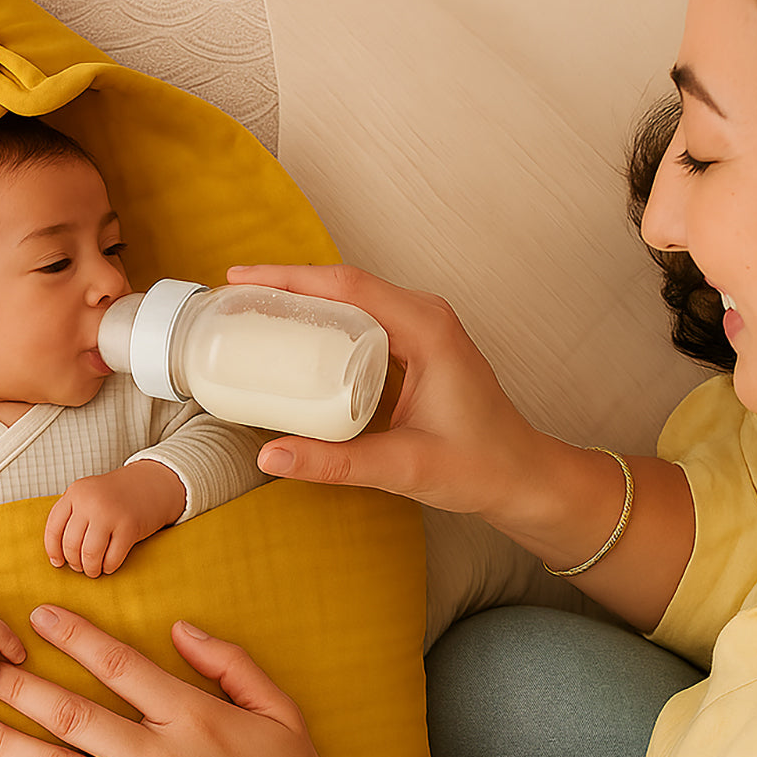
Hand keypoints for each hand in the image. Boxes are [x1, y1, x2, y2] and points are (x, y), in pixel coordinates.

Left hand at [44, 460, 186, 576]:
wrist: (152, 483)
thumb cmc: (116, 496)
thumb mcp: (89, 495)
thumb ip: (72, 515)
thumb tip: (56, 554)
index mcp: (76, 492)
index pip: (53, 528)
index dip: (53, 550)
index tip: (57, 562)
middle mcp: (90, 501)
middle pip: (71, 544)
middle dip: (74, 562)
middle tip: (80, 567)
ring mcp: (110, 513)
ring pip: (89, 554)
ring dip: (90, 568)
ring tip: (93, 570)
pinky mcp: (129, 527)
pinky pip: (112, 558)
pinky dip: (108, 567)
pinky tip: (109, 566)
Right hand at [226, 263, 548, 523]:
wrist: (522, 478)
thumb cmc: (480, 467)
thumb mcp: (402, 468)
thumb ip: (334, 462)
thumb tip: (270, 455)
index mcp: (428, 330)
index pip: (347, 286)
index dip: (289, 277)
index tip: (242, 279)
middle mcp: (426, 317)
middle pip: (344, 283)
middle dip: (286, 283)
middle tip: (234, 296)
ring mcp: (423, 329)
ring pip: (352, 299)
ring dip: (303, 299)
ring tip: (253, 310)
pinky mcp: (417, 347)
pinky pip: (362, 321)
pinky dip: (323, 321)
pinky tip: (294, 337)